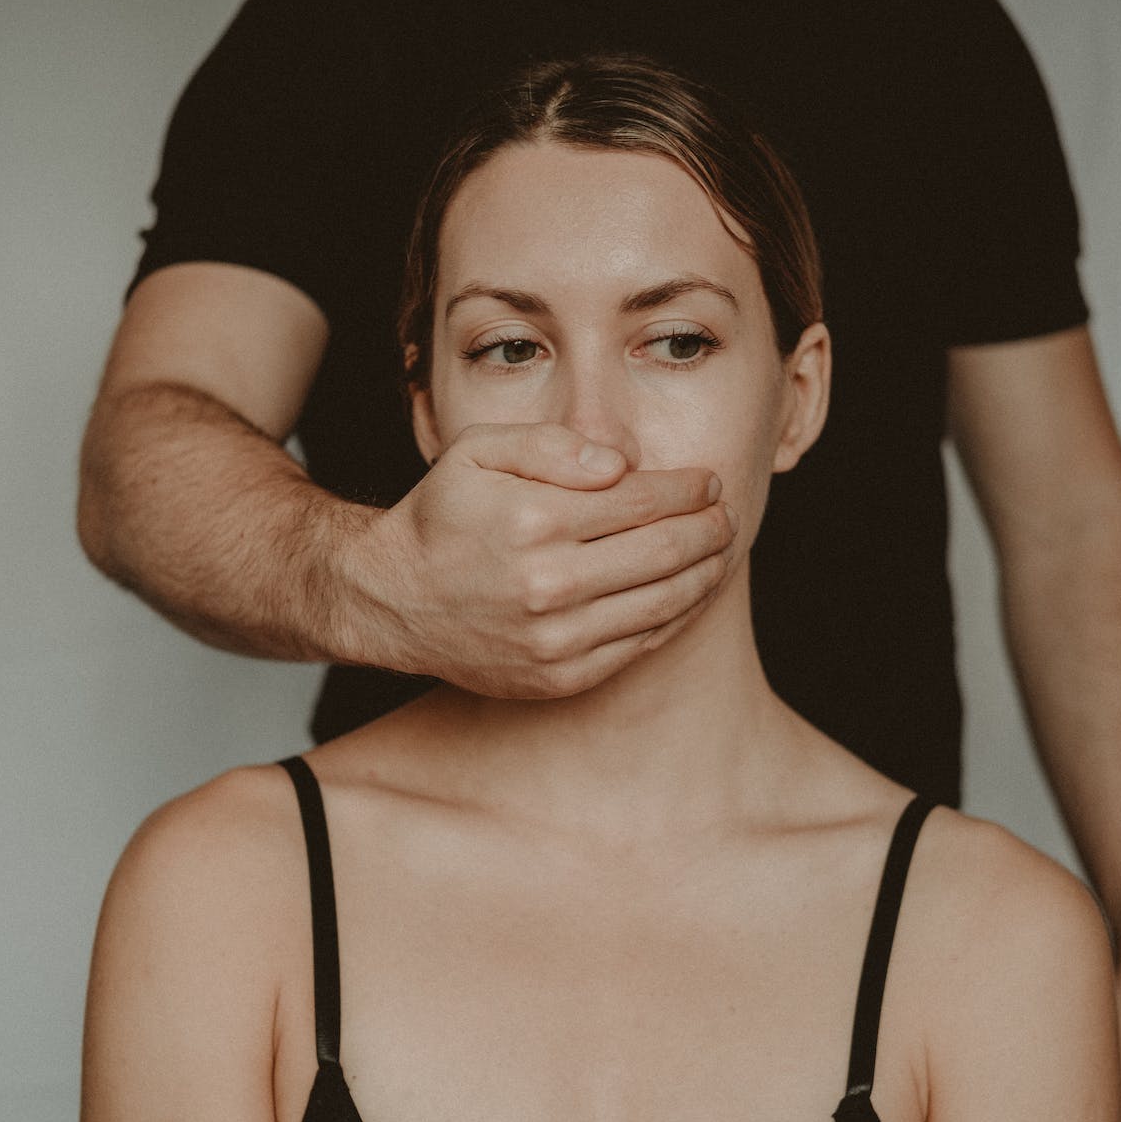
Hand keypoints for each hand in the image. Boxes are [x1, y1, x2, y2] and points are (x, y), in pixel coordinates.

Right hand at [345, 422, 736, 697]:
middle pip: (666, 550)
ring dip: (705, 571)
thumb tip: (622, 465)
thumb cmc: (443, 516)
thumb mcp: (477, 452)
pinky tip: (687, 590)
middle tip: (724, 514)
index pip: (643, 500)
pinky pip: (642, 643)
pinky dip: (676, 615)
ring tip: (719, 549)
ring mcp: (558, 638)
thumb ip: (550, 445)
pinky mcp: (561, 676)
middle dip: (710, 527)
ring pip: (665, 601)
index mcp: (534, 521)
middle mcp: (549, 584)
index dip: (688, 489)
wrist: (396, 600)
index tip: (708, 482)